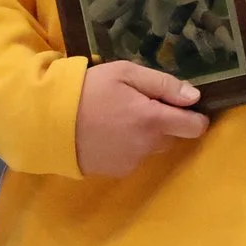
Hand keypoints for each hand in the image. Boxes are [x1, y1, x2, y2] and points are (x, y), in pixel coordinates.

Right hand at [75, 60, 208, 176]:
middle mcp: (147, 146)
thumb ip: (163, 85)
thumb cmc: (89, 89)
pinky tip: (109, 133)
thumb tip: (194, 97)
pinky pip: (134, 158)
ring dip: (146, 135)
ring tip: (120, 118)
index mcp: (153, 120)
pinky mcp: (116, 171)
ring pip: (152, 148)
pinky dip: (128, 147)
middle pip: (172, 137)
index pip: (195, 127)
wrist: (50, 122)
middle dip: (164, 123)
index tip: (185, 107)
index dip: (195, 116)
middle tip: (140, 105)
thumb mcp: (125, 74)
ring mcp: (132, 162)